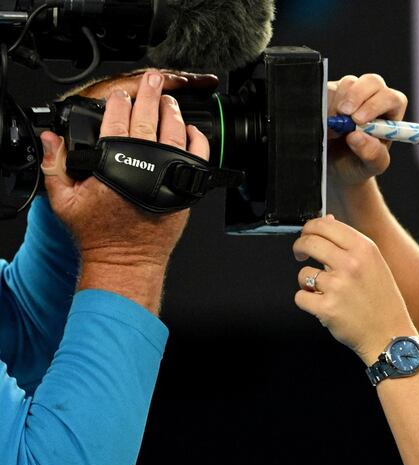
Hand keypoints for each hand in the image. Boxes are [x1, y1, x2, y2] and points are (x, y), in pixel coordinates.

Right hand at [40, 70, 209, 311]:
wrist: (127, 261)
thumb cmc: (99, 235)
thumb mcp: (64, 200)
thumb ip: (55, 165)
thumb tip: (50, 138)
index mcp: (114, 162)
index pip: (117, 121)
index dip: (119, 102)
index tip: (120, 93)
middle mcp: (145, 164)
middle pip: (149, 118)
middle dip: (149, 94)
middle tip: (152, 79)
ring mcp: (169, 174)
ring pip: (175, 132)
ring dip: (172, 112)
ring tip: (168, 99)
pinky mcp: (186, 186)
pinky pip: (198, 156)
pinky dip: (197, 139)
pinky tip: (191, 130)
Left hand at [293, 215, 415, 362]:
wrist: (390, 336)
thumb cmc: (383, 302)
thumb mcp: (375, 264)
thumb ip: (350, 243)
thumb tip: (328, 220)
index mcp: (365, 249)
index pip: (325, 225)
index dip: (310, 228)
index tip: (307, 235)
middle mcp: (351, 264)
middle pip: (309, 242)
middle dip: (300, 247)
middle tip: (301, 254)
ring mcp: (338, 286)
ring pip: (303, 273)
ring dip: (307, 282)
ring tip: (324, 291)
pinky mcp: (326, 308)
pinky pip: (300, 297)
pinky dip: (307, 302)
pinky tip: (323, 305)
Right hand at [326, 74, 407, 188]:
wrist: (335, 167)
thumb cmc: (359, 164)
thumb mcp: (370, 166)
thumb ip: (371, 154)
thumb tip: (357, 136)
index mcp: (391, 113)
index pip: (391, 98)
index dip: (376, 105)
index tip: (359, 121)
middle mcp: (374, 98)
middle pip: (372, 82)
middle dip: (357, 96)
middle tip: (343, 114)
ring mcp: (353, 92)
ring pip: (347, 84)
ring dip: (338, 104)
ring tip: (333, 130)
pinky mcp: (332, 92)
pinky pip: (326, 88)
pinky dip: (323, 103)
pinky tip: (322, 122)